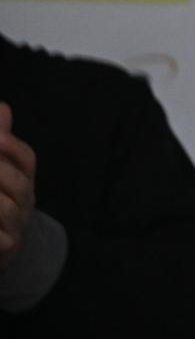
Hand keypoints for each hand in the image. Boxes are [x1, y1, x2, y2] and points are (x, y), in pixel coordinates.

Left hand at [0, 103, 35, 275]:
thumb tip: (1, 107)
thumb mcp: (2, 172)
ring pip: (7, 211)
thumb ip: (2, 143)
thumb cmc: (1, 203)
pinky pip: (3, 240)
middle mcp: (25, 202)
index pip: (27, 161)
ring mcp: (17, 227)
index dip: (14, 149)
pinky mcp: (7, 250)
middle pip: (19, 183)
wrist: (7, 249)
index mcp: (24, 181)